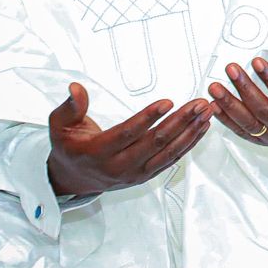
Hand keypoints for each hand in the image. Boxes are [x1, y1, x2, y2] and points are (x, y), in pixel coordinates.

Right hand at [46, 84, 211, 196]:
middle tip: (199, 104)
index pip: (127, 134)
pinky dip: (190, 143)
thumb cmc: (70, 147)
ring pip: (168, 152)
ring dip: (191, 131)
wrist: (75, 178)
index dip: (148, 117)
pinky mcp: (147, 176)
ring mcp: (136, 174)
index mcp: (97, 153)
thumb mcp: (60, 126)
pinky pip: (172, 159)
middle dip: (180, 121)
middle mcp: (119, 167)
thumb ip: (70, 107)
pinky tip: (202, 127)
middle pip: (155, 143)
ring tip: (206, 112)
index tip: (167, 102)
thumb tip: (75, 89)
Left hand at [209, 37, 267, 150]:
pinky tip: (215, 105)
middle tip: (232, 69)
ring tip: (215, 88)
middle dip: (246, 88)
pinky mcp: (261, 141)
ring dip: (230, 104)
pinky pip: (240, 131)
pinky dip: (225, 118)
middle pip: (265, 110)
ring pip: (249, 123)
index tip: (257, 62)